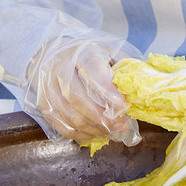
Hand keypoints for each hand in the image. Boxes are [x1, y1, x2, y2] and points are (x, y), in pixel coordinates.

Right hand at [24, 35, 140, 146]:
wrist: (51, 53)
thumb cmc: (86, 55)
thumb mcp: (106, 51)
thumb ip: (122, 68)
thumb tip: (142, 88)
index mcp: (79, 51)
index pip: (90, 68)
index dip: (106, 89)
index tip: (122, 104)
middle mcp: (59, 67)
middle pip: (76, 96)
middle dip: (101, 116)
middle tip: (121, 125)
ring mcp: (47, 87)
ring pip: (69, 114)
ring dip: (93, 128)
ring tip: (112, 131)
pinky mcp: (43, 104)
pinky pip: (62, 126)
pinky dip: (81, 134)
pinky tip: (96, 133)